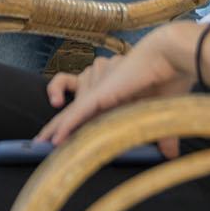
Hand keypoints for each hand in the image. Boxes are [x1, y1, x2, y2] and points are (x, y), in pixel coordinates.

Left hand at [36, 23, 197, 147]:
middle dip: (55, 125)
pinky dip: (66, 126)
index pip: (86, 104)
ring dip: (56, 128)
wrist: (170, 55)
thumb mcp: (161, 113)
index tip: (60, 138)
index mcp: (113, 88)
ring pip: (70, 110)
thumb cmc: (170, 78)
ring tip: (43, 145)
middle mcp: (101, 85)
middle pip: (70, 107)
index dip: (72, 120)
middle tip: (39, 143)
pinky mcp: (99, 94)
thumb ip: (160, 134)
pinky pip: (77, 112)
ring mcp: (98, 88)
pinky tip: (54, 141)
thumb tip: (170, 155)